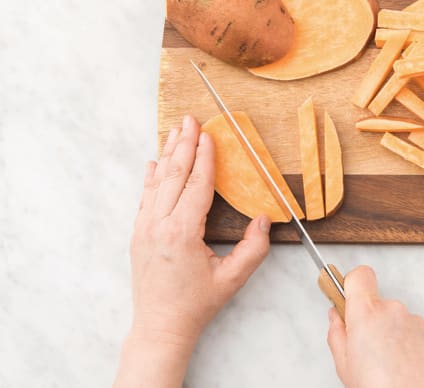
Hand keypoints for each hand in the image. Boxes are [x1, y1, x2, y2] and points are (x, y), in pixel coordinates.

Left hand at [114, 115, 270, 387]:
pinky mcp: (138, 235)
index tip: (208, 134)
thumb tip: (263, 218)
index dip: (204, 158)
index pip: (196, 185)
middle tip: (190, 119)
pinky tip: (155, 162)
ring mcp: (144, 229)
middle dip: (183, 144)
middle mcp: (159, 225)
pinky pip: (145, 198)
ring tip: (175, 131)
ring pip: (157, 183)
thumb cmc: (197, 304)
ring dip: (168, 154)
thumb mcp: (233, 279)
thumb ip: (254, 248)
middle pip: (174, 175)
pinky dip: (151, 177)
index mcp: (182, 233)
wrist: (161, 326)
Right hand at [326, 266, 423, 387]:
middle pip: (376, 303)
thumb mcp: (343, 364)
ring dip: (389, 334)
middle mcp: (393, 310)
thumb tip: (337, 317)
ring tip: (385, 364)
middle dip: (369, 320)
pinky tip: (401, 366)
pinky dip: (406, 344)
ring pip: (395, 318)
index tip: (347, 297)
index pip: (359, 275)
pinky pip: (412, 331)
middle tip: (364, 349)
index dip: (351, 284)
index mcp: (367, 313)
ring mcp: (415, 321)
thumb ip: (337, 333)